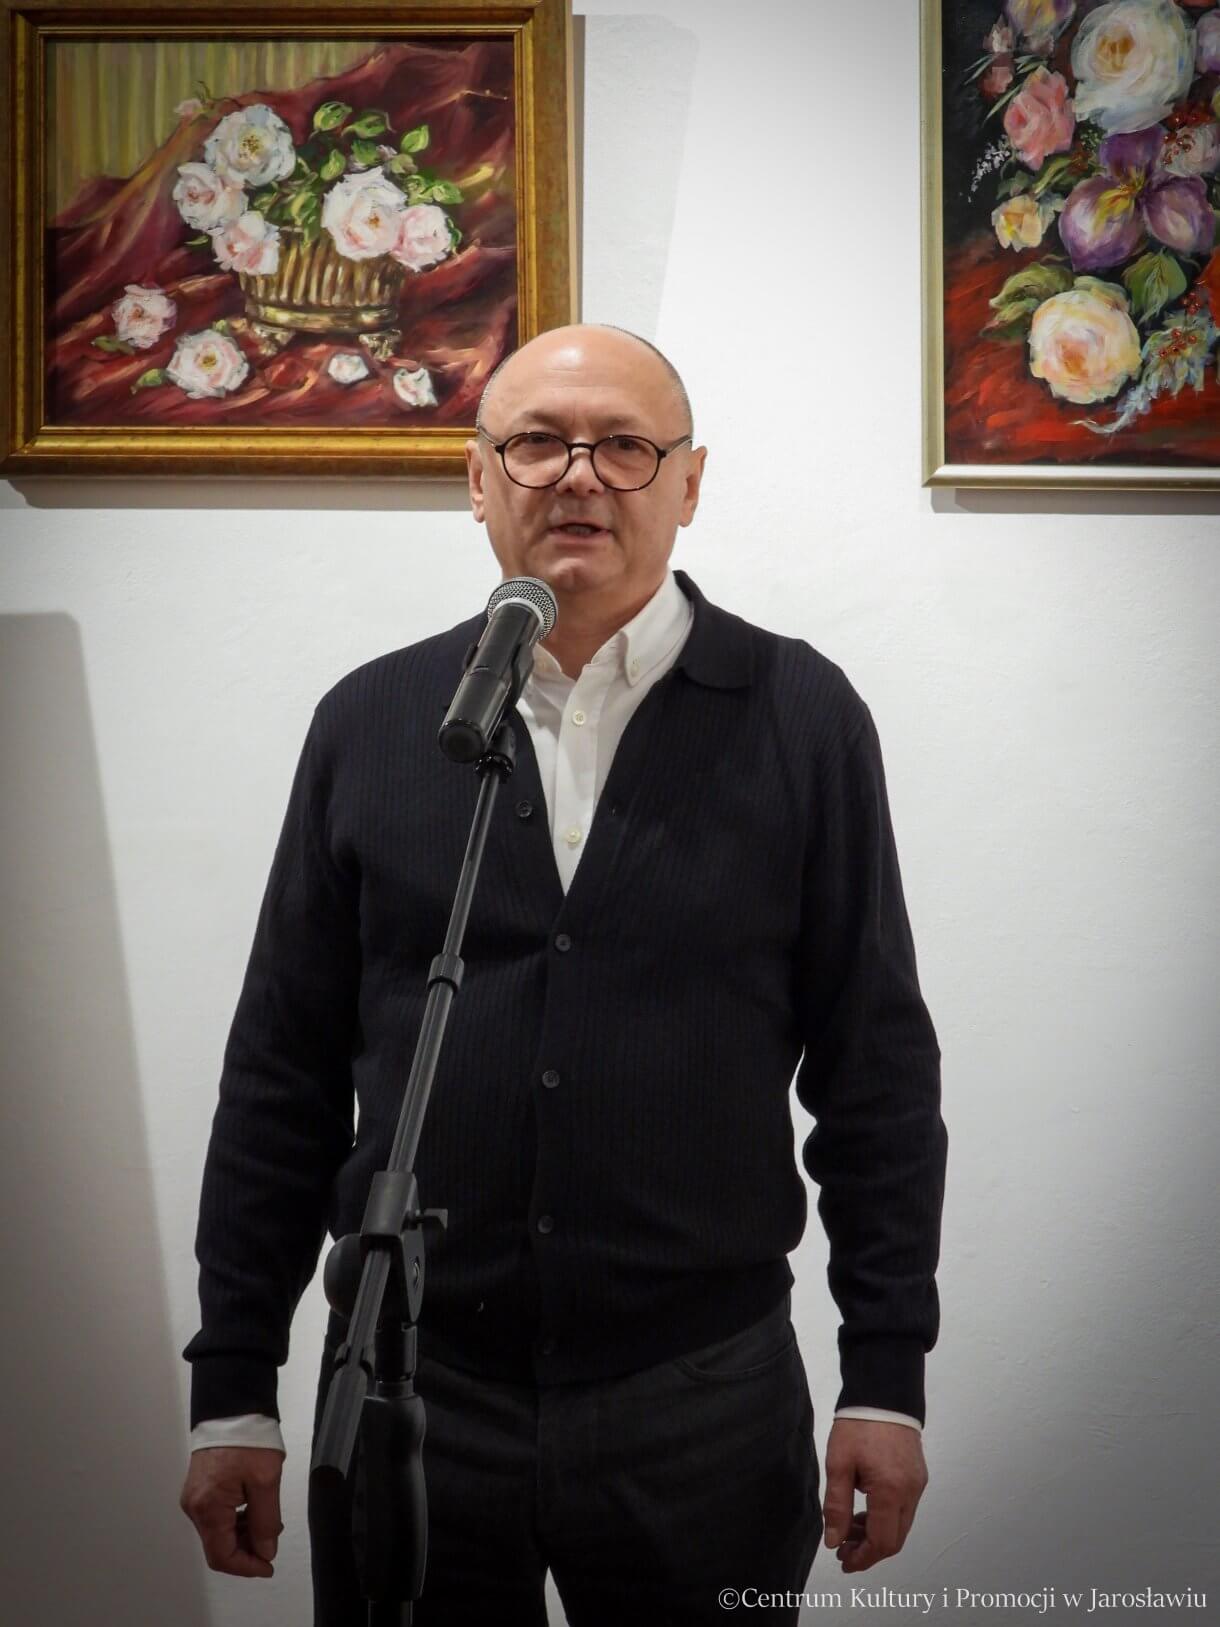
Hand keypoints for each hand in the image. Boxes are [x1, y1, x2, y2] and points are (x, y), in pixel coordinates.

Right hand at [180, 1446, 284, 1578]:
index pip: (222, 1556)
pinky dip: (235, 1522)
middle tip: (271, 1542)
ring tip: (267, 1523)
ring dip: (242, 1536)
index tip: (268, 1566)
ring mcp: (195, 1498)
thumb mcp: (266, 1481)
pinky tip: (254, 1511)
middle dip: (246, 1551)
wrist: (232, 1406)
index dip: (247, 1567)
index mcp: (207, 1508)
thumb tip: (265, 1551)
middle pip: (218, 1546)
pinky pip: (216, 1517)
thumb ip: (266, 1521)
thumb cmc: (248, 1439)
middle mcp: (195, 1507)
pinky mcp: (200, 1489)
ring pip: (218, 1533)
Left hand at [821, 1418, 927, 1571]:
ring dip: (876, 1534)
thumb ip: (836, 1506)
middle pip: (895, 1539)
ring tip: (849, 1529)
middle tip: (843, 1549)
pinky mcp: (918, 1476)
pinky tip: (865, 1510)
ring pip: (901, 1526)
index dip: (863, 1558)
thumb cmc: (858, 1425)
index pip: (882, 1542)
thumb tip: (834, 1541)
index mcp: (891, 1491)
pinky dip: (886, 1518)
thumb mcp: (838, 1464)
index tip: (843, 1561)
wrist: (884, 1392)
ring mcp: (918, 1485)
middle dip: (869, 1550)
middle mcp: (911, 1493)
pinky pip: (904, 1509)